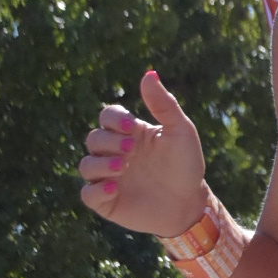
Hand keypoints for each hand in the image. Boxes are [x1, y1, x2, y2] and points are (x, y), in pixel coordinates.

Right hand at [79, 67, 209, 237]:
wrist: (191, 204)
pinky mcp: (107, 202)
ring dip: (100, 163)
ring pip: (86, 165)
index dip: (113, 119)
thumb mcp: (180, 131)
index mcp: (130, 134)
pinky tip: (114, 188)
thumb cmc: (186, 166)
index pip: (107, 117)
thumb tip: (149, 74)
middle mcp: (115, 153)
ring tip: (124, 167)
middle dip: (108, 141)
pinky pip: (87, 194)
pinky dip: (96, 190)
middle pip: (93, 138)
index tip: (131, 127)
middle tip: (131, 149)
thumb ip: (164, 104)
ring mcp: (109, 177)